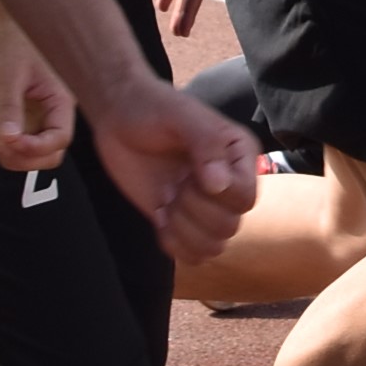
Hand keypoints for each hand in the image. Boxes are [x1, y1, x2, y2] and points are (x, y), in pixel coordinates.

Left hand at [0, 14, 76, 173]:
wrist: (6, 26)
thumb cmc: (10, 43)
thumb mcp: (7, 76)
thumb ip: (9, 109)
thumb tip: (9, 139)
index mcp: (61, 98)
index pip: (60, 139)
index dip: (37, 148)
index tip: (10, 140)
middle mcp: (57, 111)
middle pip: (53, 153)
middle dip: (26, 157)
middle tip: (0, 141)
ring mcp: (44, 116)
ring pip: (40, 153)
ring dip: (18, 156)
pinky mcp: (30, 116)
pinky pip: (27, 142)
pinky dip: (12, 147)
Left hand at [87, 83, 263, 261]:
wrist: (119, 118)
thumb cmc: (154, 109)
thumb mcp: (182, 116)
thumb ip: (207, 144)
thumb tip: (219, 185)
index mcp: (240, 158)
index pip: (245, 199)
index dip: (216, 195)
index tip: (189, 172)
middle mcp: (229, 186)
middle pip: (229, 227)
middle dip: (193, 210)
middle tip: (175, 184)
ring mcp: (204, 207)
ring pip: (213, 247)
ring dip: (183, 230)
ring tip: (167, 203)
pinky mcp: (180, 223)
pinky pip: (191, 256)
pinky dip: (172, 244)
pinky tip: (159, 217)